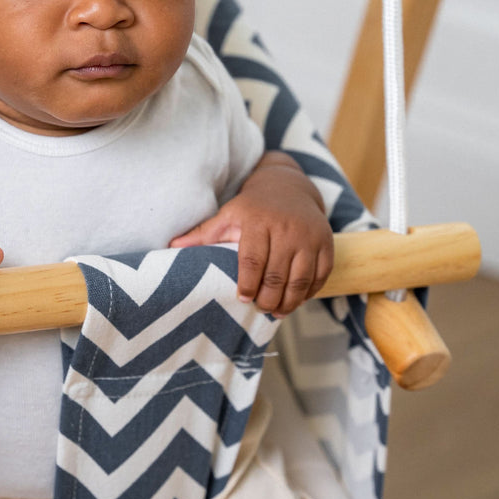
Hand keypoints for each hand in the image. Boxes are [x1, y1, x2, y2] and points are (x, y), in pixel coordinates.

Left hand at [169, 152, 332, 316]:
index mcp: (258, 221)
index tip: (242, 298)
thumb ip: (203, 234)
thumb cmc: (252, 207)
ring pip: (301, 278)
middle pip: (277, 273)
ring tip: (277, 311)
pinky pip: (321, 275)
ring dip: (289, 301)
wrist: (289, 187)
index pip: (252, 258)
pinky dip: (309, 292)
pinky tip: (296, 300)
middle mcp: (287, 228)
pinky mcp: (327, 244)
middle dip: (268, 297)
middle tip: (260, 308)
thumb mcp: (227, 215)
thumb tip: (171, 247)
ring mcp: (310, 236)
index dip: (247, 283)